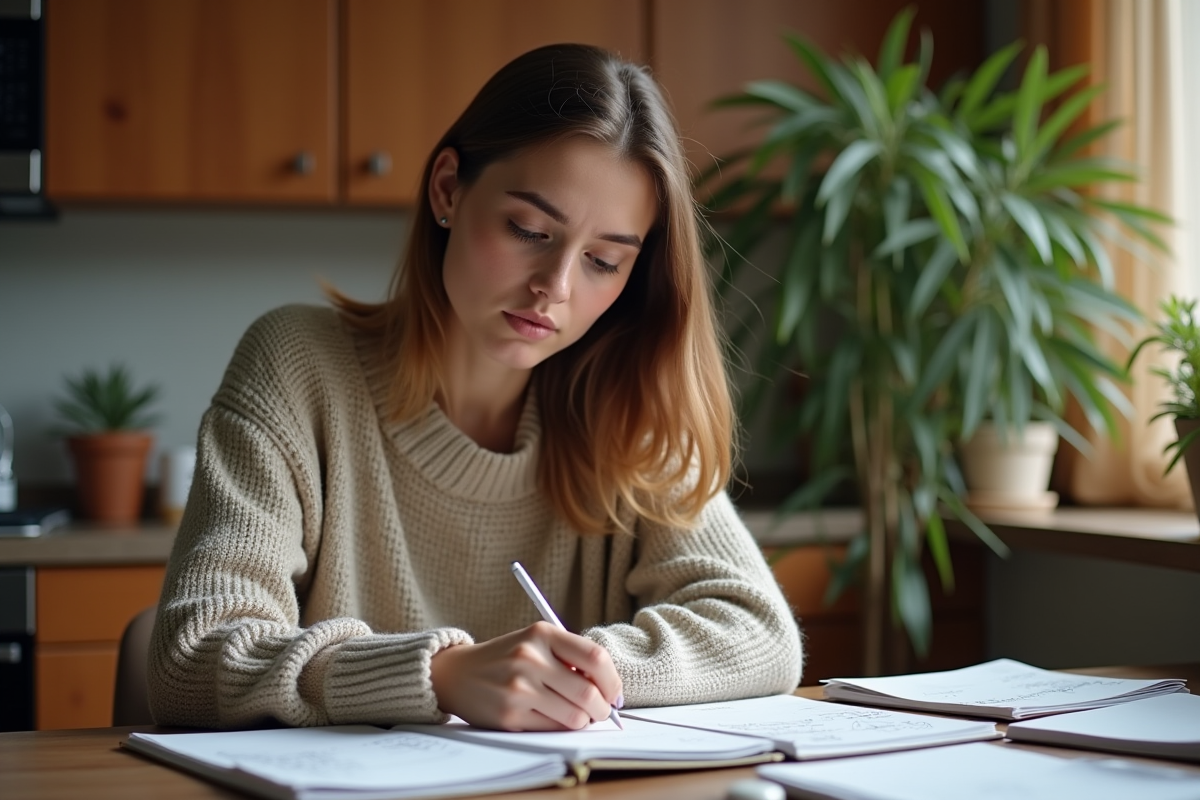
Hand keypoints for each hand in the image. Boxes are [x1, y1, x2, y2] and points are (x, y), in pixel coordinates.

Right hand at [430, 621, 621, 730]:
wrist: (456, 673)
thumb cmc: (506, 658)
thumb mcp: (535, 642)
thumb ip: (570, 657)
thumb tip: (610, 689)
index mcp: (542, 634)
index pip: (596, 658)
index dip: (613, 681)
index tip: (615, 693)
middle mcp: (530, 658)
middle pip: (590, 693)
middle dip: (603, 709)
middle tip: (601, 711)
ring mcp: (519, 688)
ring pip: (575, 717)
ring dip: (583, 721)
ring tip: (576, 715)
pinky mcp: (510, 715)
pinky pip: (552, 729)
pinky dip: (560, 727)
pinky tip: (552, 717)